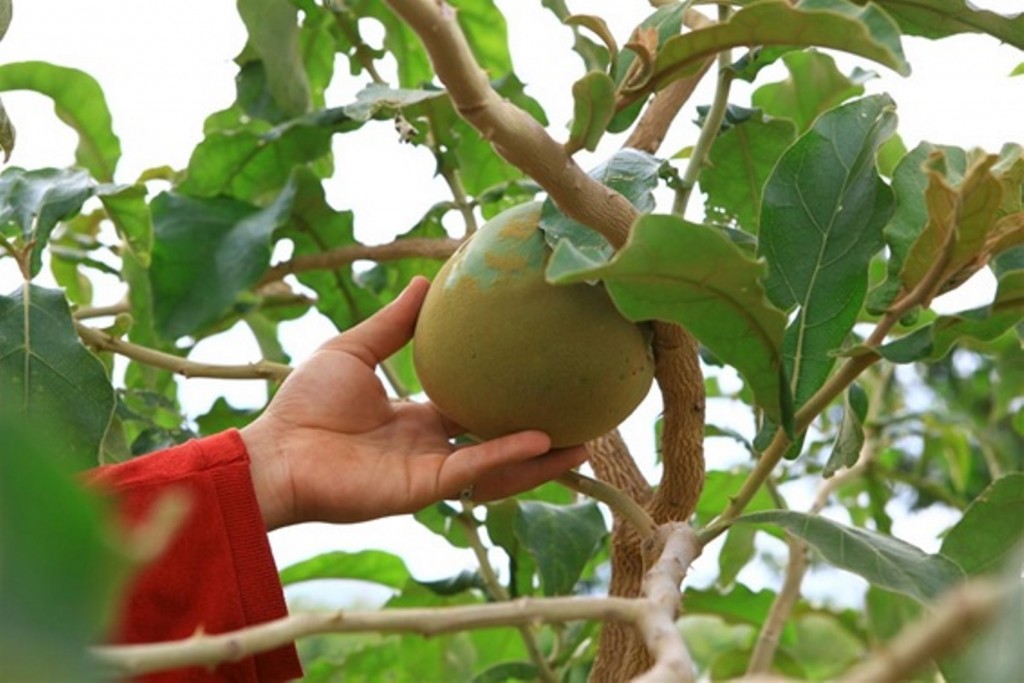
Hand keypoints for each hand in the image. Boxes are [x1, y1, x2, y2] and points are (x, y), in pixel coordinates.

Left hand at [241, 277, 588, 529]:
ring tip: (584, 442)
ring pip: (498, 466)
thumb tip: (423, 282)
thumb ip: (393, 325)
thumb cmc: (305, 403)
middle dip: (538, 435)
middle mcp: (431, 446)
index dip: (505, 393)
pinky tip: (540, 440)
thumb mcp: (355, 350)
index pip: (473, 406)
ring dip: (540, 459)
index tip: (538, 373)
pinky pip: (474, 470)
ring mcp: (431, 470)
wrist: (276, 450)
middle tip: (580, 415)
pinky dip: (506, 457)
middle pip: (497, 441)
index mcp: (416, 418)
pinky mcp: (424, 488)